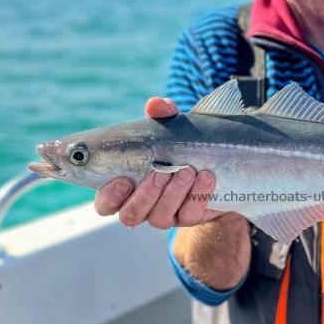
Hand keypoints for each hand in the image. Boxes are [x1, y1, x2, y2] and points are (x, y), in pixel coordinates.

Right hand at [94, 97, 223, 228]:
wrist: (218, 163)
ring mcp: (165, 215)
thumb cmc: (180, 143)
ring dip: (173, 193)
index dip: (110, 197)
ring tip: (187, 171)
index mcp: (126, 188)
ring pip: (159, 219)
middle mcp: (142, 206)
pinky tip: (205, 177)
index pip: (105, 204)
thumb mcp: (172, 126)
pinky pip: (189, 215)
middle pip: (130, 215)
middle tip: (161, 171)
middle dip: (145, 195)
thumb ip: (162, 114)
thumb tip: (154, 104)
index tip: (123, 180)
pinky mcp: (189, 217)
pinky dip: (197, 196)